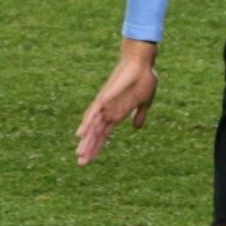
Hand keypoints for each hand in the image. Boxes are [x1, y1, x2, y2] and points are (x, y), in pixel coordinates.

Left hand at [76, 41, 159, 163]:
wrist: (142, 63)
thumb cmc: (144, 79)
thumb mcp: (145, 102)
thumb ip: (139, 115)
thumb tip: (136, 127)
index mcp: (117, 113)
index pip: (104, 134)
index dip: (98, 146)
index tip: (92, 159)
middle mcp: (108, 111)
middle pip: (96, 133)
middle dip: (89, 148)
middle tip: (82, 163)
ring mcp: (105, 104)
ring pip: (92, 126)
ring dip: (86, 140)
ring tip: (80, 154)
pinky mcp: (105, 97)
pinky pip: (93, 112)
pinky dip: (86, 123)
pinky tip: (80, 134)